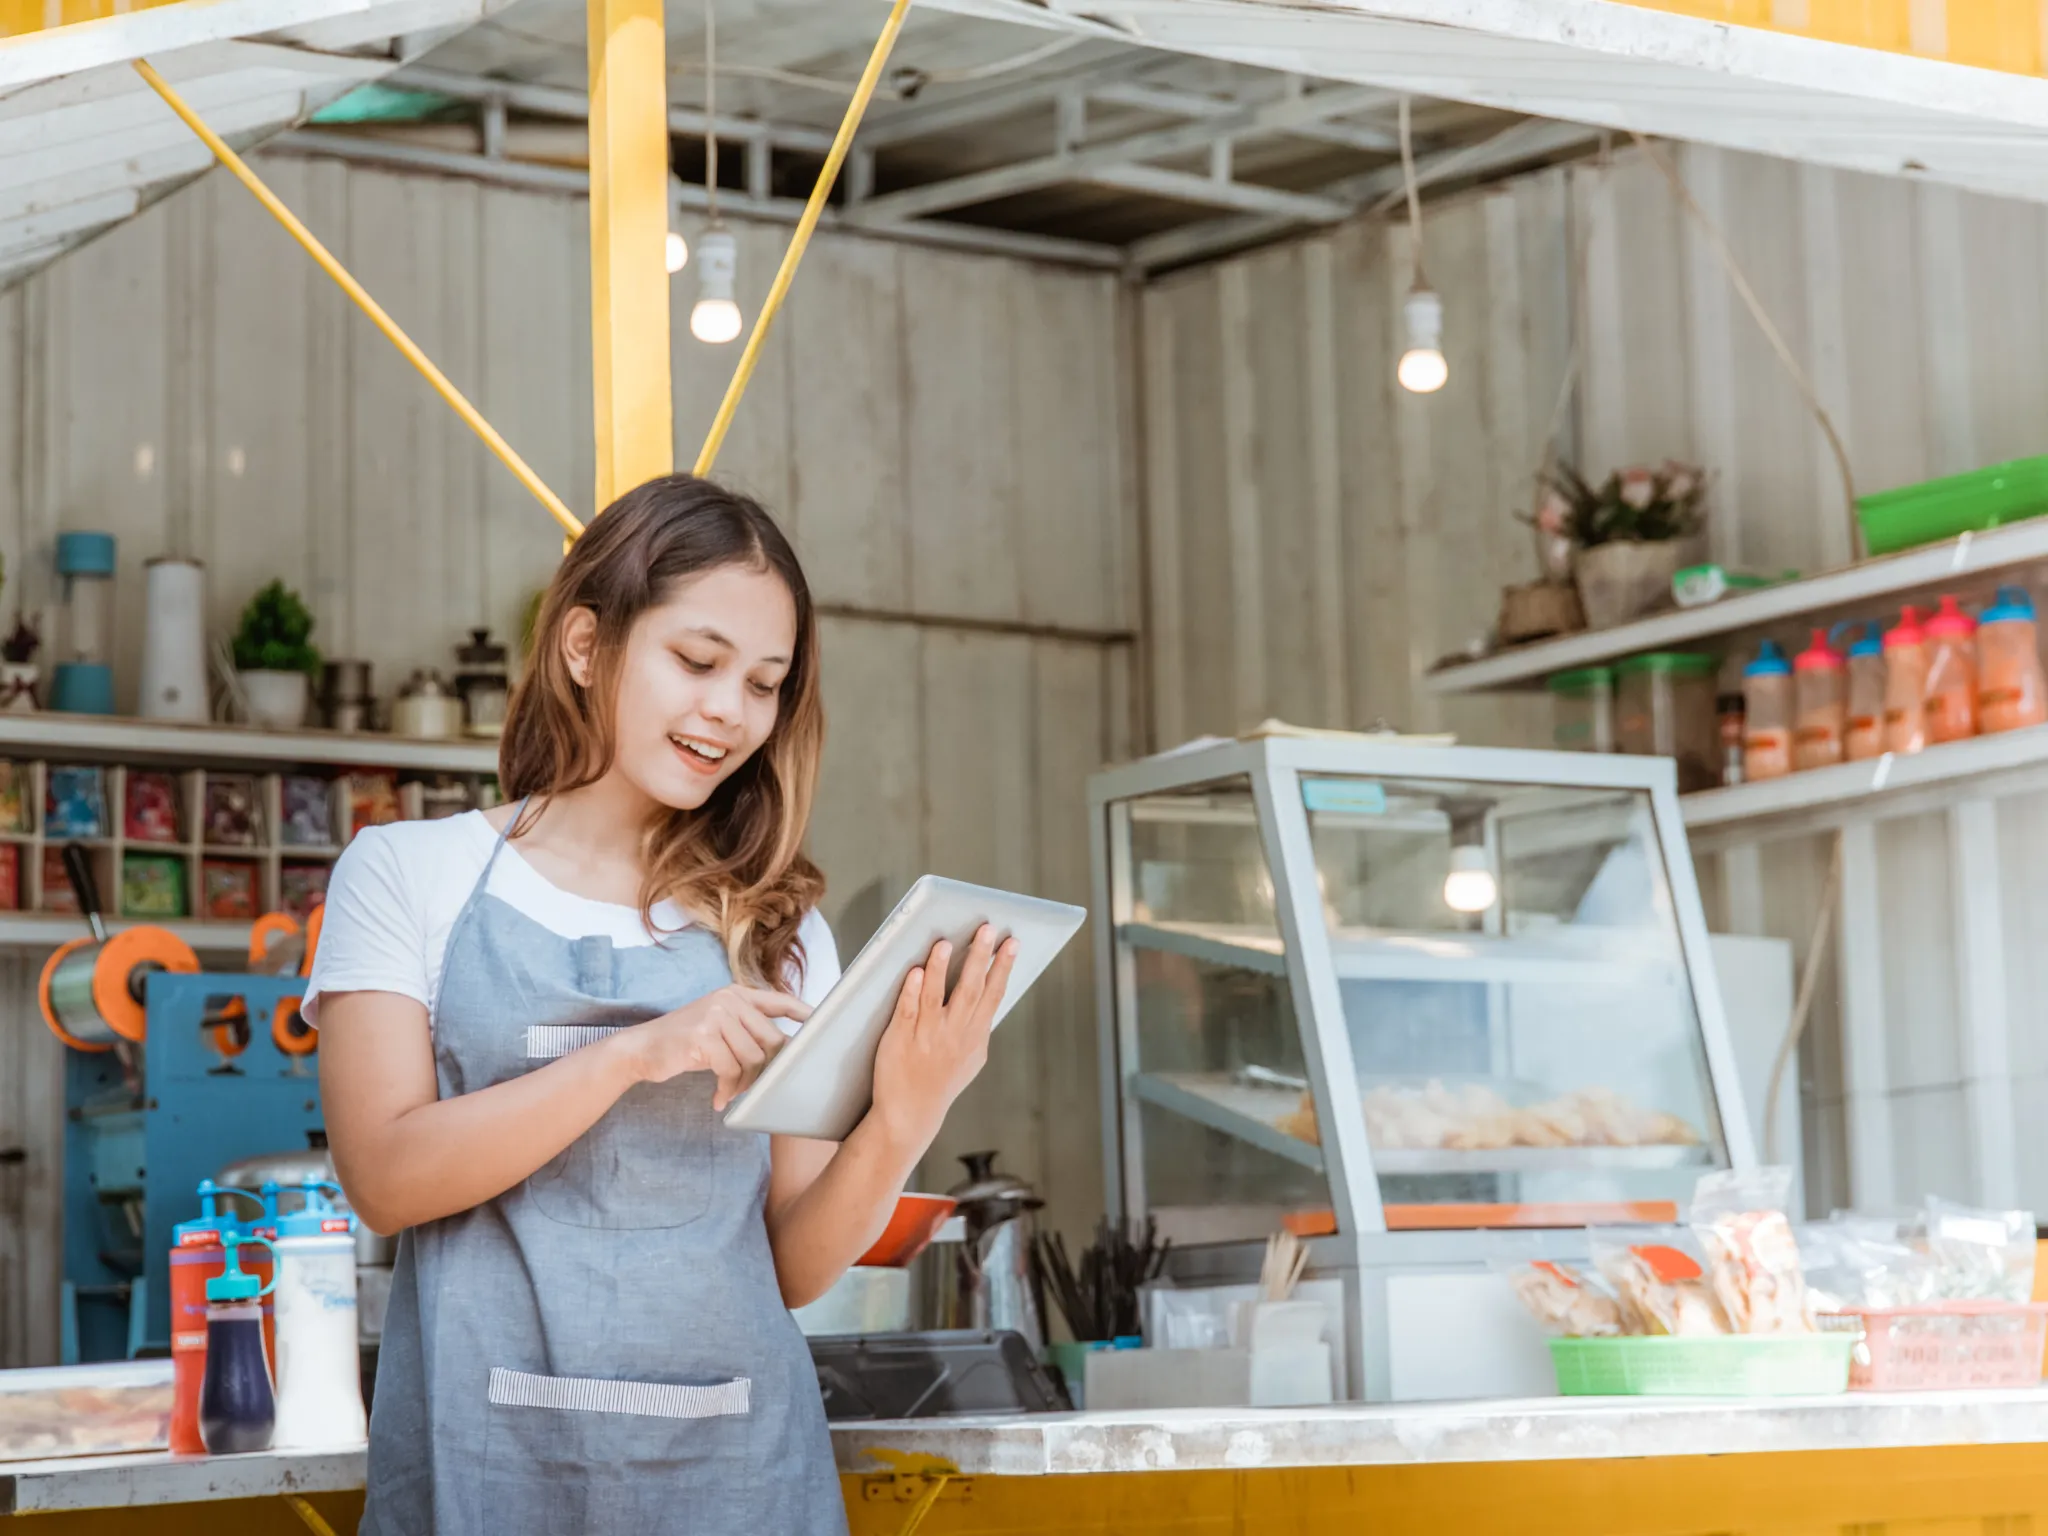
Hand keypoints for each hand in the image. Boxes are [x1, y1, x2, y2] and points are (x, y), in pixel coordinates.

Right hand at [612, 985, 809, 1109]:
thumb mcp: (720, 1028)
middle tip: (754, 1087)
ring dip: (745, 1084)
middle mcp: (728, 999)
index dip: (802, 1012)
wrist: (642, 1049)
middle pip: (771, 1039)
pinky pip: (731, 1070)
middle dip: (768, 1069)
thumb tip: (787, 1051)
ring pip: (753, 1059)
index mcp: (736, 994)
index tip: (820, 1024)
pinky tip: (719, 1099)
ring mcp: (715, 1015)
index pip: (779, 1001)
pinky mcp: (702, 1036)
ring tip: (732, 1092)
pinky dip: (727, 1090)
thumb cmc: (686, 1044)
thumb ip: (749, 1032)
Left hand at [869, 926, 1019, 1147]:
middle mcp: (954, 1033)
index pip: (993, 993)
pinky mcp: (900, 1037)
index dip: (1003, 966)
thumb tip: (990, 992)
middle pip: (969, 988)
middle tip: (986, 928)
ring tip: (945, 942)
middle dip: (980, 956)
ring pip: (936, 994)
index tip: (1012, 941)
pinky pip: (908, 1008)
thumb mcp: (972, 1058)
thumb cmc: (941, 1081)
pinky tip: (915, 971)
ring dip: (941, 967)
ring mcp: (927, 1035)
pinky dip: (912, 989)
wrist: (910, 1113)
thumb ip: (980, 1027)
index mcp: (975, 1035)